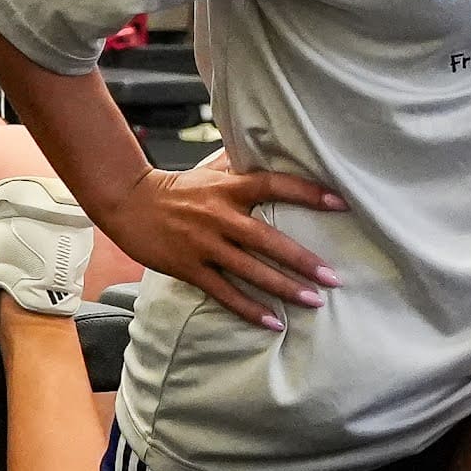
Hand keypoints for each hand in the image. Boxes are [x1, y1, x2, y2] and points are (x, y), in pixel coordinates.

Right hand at [93, 150, 350, 328]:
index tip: (340, 203)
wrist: (129, 202)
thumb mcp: (211, 170)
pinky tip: (274, 322)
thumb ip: (243, 165)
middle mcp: (219, 216)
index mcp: (229, 188)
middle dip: (302, 260)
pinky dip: (250, 309)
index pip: (274, 185)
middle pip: (268, 240)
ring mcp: (204, 244)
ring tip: (314, 301)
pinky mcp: (189, 268)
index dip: (308, 193)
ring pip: (250, 270)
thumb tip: (277, 148)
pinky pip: (225, 292)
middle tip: (333, 278)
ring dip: (284, 288)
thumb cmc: (178, 186)